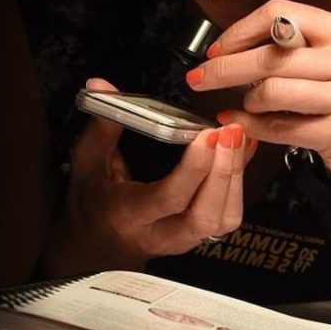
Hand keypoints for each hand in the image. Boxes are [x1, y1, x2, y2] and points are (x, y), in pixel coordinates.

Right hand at [44, 78, 257, 277]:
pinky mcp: (200, 235)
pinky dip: (241, 183)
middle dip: (225, 171)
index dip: (194, 169)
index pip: (169, 198)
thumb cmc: (93, 203)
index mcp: (130, 215)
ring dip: (236, 177)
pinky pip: (228, 215)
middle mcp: (162, 234)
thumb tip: (103, 86)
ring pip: (223, 218)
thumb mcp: (87, 163)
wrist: (100, 243)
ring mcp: (185, 239)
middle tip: (233, 132)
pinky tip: (243, 153)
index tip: (208, 135)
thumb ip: (102, 126)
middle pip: (206, 214)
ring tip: (241, 138)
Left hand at [186, 0, 330, 210]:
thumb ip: (299, 53)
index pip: (281, 12)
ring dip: (246, 102)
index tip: (216, 49)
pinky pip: (278, 126)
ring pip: (270, 89)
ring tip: (243, 108)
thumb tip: (234, 46)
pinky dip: (250, 127)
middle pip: (269, 53)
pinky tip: (238, 125)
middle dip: (223, 68)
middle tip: (197, 79)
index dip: (240, 31)